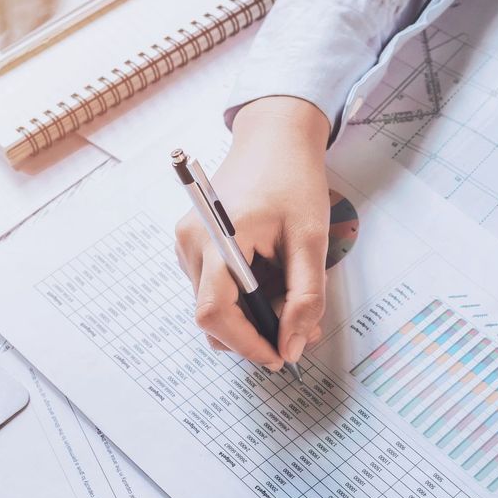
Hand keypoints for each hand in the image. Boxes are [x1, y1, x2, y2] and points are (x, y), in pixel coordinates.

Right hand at [174, 96, 330, 368]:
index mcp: (218, 238)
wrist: (274, 139)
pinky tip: (272, 282)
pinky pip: (213, 290)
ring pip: (213, 307)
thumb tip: (293, 346)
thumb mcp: (311, 240)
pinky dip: (243, 300)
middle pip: (211, 317)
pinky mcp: (194, 245)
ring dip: (250, 319)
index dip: (245, 344)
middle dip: (253, 335)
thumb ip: (305, 297)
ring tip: (290, 300)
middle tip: (297, 332)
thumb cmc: (294, 181)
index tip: (279, 358)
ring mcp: (187, 244)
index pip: (215, 313)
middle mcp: (191, 243)